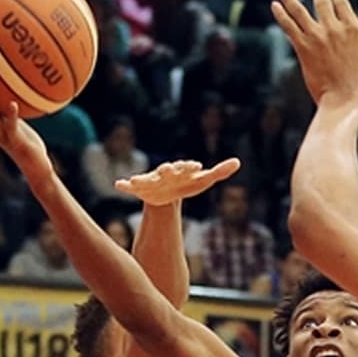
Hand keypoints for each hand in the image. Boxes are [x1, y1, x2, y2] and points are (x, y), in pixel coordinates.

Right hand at [115, 159, 241, 206]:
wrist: (168, 194)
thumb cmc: (187, 184)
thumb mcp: (204, 180)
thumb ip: (220, 171)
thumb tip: (238, 162)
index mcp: (180, 170)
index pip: (186, 167)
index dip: (190, 167)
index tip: (196, 166)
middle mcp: (164, 173)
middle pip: (166, 170)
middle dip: (167, 170)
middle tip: (168, 169)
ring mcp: (151, 180)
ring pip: (146, 178)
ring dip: (142, 178)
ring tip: (137, 180)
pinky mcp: (140, 188)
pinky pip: (130, 186)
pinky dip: (124, 185)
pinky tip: (119, 184)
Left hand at [272, 0, 357, 105]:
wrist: (343, 97)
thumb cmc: (352, 81)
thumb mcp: (357, 52)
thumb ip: (346, 38)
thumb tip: (335, 32)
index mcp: (353, 28)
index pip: (342, 3)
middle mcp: (335, 28)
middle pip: (322, 2)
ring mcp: (318, 36)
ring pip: (300, 10)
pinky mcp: (303, 46)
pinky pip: (288, 25)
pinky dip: (280, 14)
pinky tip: (275, 6)